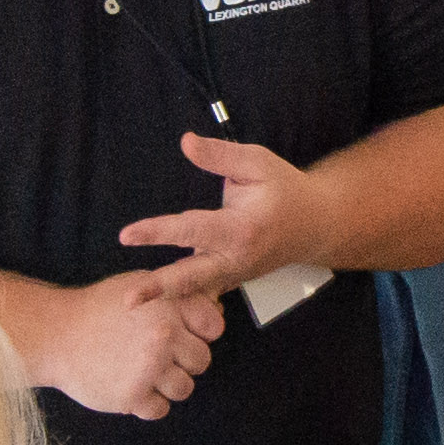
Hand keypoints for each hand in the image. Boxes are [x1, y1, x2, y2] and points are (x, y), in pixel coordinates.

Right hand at [13, 273, 227, 419]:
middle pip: (202, 361)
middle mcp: (163, 335)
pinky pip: (160, 410)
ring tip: (141, 372)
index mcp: (168, 306)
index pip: (213, 327)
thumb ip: (176, 296)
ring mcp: (149, 367)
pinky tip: (130, 386)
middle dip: (184, 361)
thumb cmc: (98, 310)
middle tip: (155, 356)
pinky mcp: (133, 396)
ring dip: (167, 385)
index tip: (181, 336)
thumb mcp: (138, 286)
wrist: (55, 335)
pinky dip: (148, 404)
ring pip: (185, 388)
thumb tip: (216, 309)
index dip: (200, 333)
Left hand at [120, 131, 318, 291]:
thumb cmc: (286, 190)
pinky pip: (204, 289)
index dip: (157, 232)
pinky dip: (182, 296)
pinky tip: (156, 300)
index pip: (191, 230)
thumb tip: (185, 142)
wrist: (317, 225)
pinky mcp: (232, 279)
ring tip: (132, 302)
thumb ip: (219, 155)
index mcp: (240, 229)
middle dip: (158, 288)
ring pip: (195, 289)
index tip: (126, 235)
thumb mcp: (257, 163)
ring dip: (165, 296)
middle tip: (127, 301)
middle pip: (191, 277)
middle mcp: (236, 258)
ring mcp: (235, 274)